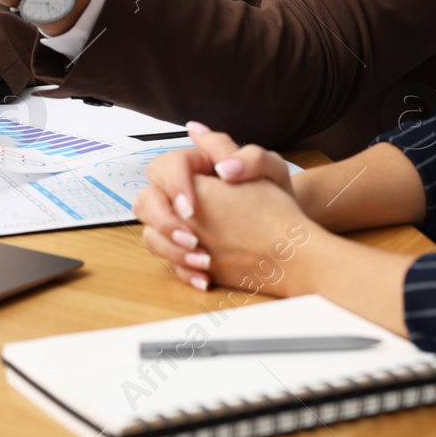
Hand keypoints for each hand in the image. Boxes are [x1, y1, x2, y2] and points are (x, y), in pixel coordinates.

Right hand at [144, 173, 316, 295]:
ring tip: (203, 262)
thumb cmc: (277, 194)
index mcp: (197, 165)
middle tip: (193, 238)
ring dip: (172, 250)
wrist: (287, 230)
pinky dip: (184, 272)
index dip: (174, 185)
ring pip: (152, 234)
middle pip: (147, 200)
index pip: (168, 166)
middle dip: (165, 221)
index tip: (191, 209)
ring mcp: (180, 223)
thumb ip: (250, 158)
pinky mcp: (185, 248)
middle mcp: (181, 192)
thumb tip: (224, 168)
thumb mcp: (271, 170)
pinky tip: (205, 278)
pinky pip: (169, 261)